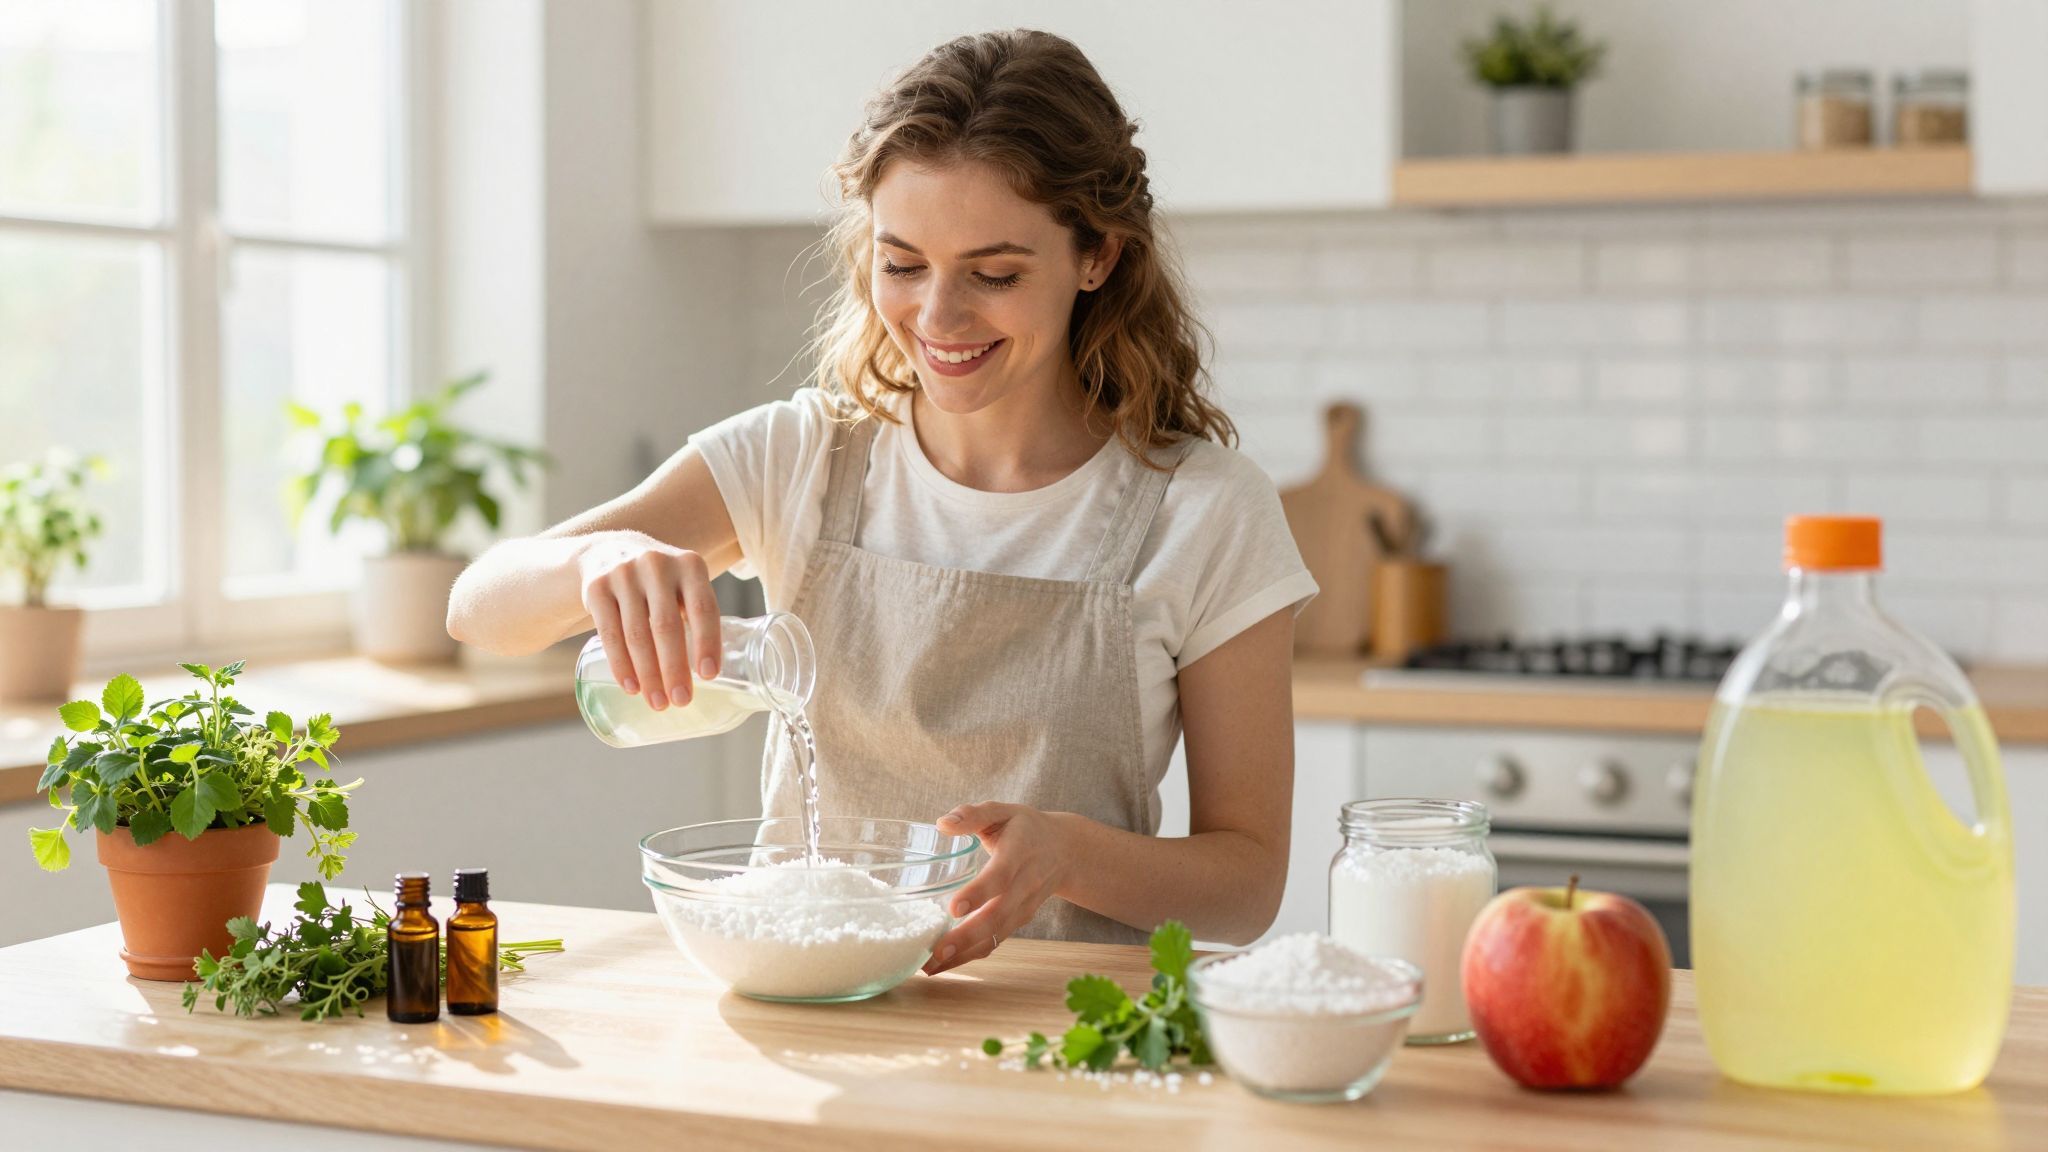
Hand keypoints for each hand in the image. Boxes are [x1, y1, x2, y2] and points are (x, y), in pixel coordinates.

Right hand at [576, 532, 721, 710]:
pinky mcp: (596, 588)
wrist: (610, 550)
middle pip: (667, 626)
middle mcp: (656, 565)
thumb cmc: (662, 581)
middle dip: (675, 668)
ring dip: (648, 674)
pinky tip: (631, 687)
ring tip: (657, 702)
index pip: (703, 608)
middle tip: (682, 701)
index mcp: (689, 564)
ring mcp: (623, 575)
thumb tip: (714, 673)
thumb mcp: (684, 582)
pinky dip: (621, 665)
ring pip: (636, 634)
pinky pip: (609, 634)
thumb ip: (699, 615)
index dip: (707, 642)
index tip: (709, 675)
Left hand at [922, 803, 1070, 975]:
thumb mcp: (1003, 811)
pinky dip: (969, 956)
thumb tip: (942, 824)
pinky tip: (942, 964)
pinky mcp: (1017, 922)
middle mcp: (1024, 885)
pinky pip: (994, 942)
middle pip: (997, 916)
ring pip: (995, 936)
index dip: (979, 893)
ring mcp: (1022, 908)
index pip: (1000, 876)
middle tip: (935, 951)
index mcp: (1018, 853)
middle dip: (966, 937)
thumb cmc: (1026, 828)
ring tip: (929, 966)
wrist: (1066, 852)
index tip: (954, 908)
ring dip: (964, 955)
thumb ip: (974, 814)